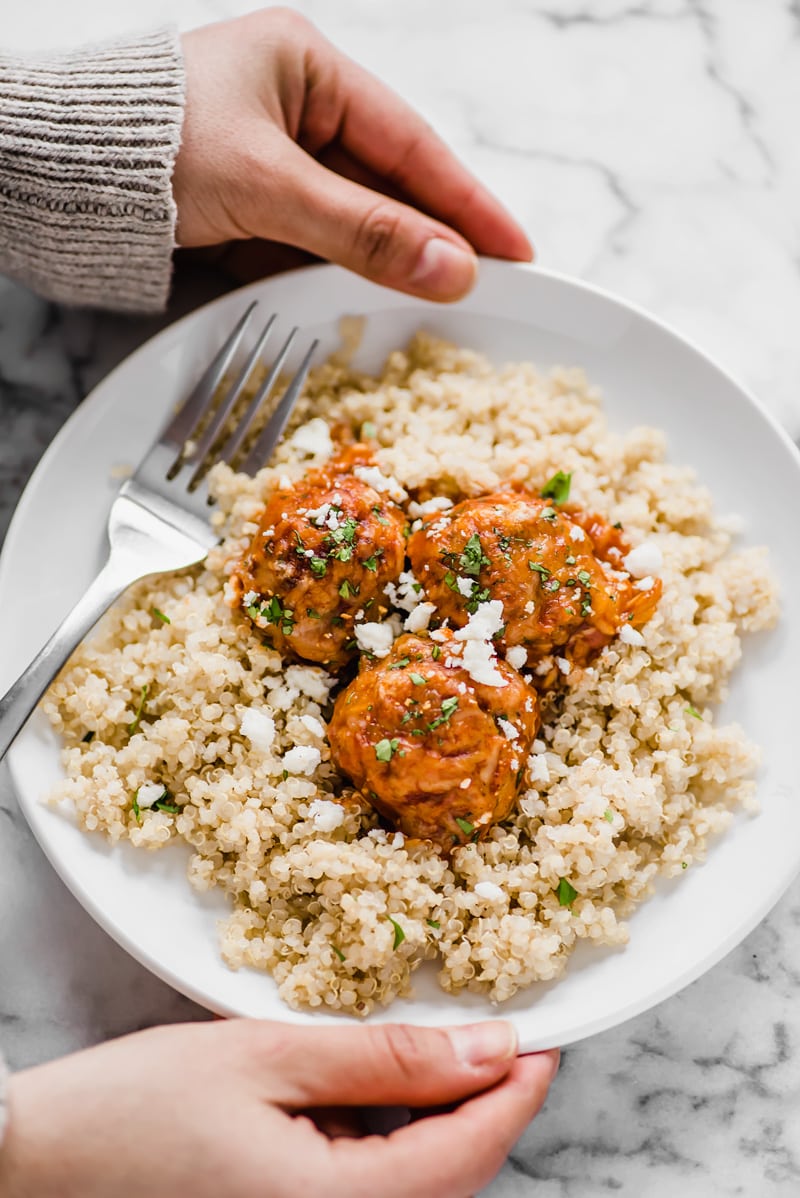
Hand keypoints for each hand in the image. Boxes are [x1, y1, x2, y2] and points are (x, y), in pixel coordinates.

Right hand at [0, 1018, 557, 1197]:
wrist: (43, 1166)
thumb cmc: (138, 1111)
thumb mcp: (267, 1059)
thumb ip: (385, 1059)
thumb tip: (488, 1049)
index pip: (471, 1151)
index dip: (518, 1090)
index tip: (545, 1037)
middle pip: (453, 1178)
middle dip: (486, 1104)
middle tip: (498, 1034)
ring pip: (417, 1189)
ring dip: (440, 1122)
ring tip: (436, 1052)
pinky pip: (372, 1194)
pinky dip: (391, 1143)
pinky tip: (371, 1095)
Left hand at [173, 8, 532, 299]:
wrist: (45, 182)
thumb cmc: (146, 152)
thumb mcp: (267, 185)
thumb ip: (361, 230)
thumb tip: (448, 267)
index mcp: (306, 68)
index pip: (411, 143)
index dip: (467, 201)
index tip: (515, 250)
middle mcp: (293, 109)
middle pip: (386, 184)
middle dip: (430, 238)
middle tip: (489, 288)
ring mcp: (269, 161)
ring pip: (349, 221)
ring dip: (383, 263)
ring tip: (434, 303)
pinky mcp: (246, 207)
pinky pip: (309, 245)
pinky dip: (333, 276)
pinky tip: (364, 301)